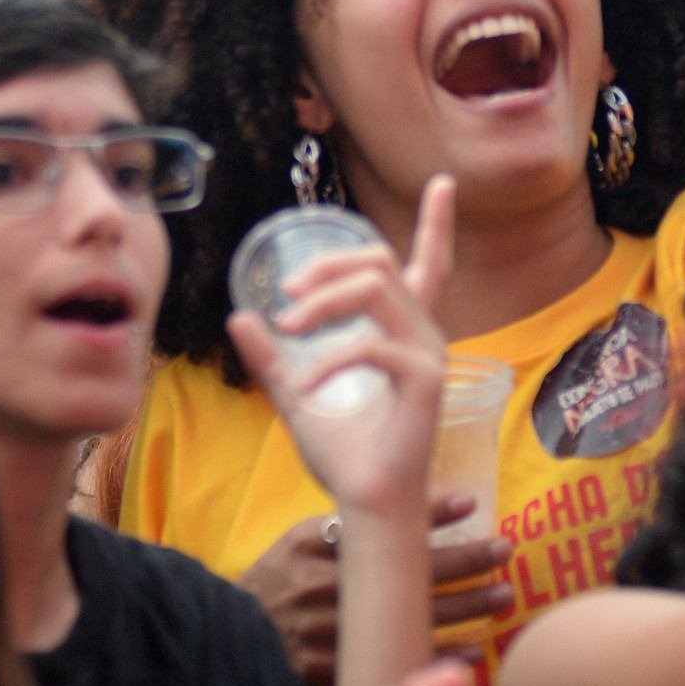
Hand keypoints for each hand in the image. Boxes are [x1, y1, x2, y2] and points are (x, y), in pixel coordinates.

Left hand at [232, 177, 454, 518]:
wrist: (367, 504)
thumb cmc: (344, 454)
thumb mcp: (296, 396)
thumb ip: (271, 358)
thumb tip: (240, 317)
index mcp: (402, 332)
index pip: (427, 263)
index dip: (437, 222)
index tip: (444, 181)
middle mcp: (423, 334)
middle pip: (380, 264)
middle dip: (329, 265)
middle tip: (288, 293)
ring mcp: (428, 355)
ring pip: (375, 288)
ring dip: (323, 301)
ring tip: (288, 328)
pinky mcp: (424, 381)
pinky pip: (371, 345)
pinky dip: (328, 360)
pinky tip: (307, 388)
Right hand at [236, 499, 512, 685]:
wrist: (237, 632)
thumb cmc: (279, 578)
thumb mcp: (302, 541)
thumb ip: (346, 527)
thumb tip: (409, 505)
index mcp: (314, 545)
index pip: (381, 524)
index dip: (428, 513)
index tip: (470, 502)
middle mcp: (325, 585)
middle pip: (408, 573)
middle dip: (463, 561)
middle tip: (502, 550)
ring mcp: (332, 630)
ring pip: (412, 620)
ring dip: (465, 608)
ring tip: (501, 597)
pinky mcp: (335, 666)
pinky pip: (397, 660)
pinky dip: (437, 656)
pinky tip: (472, 650)